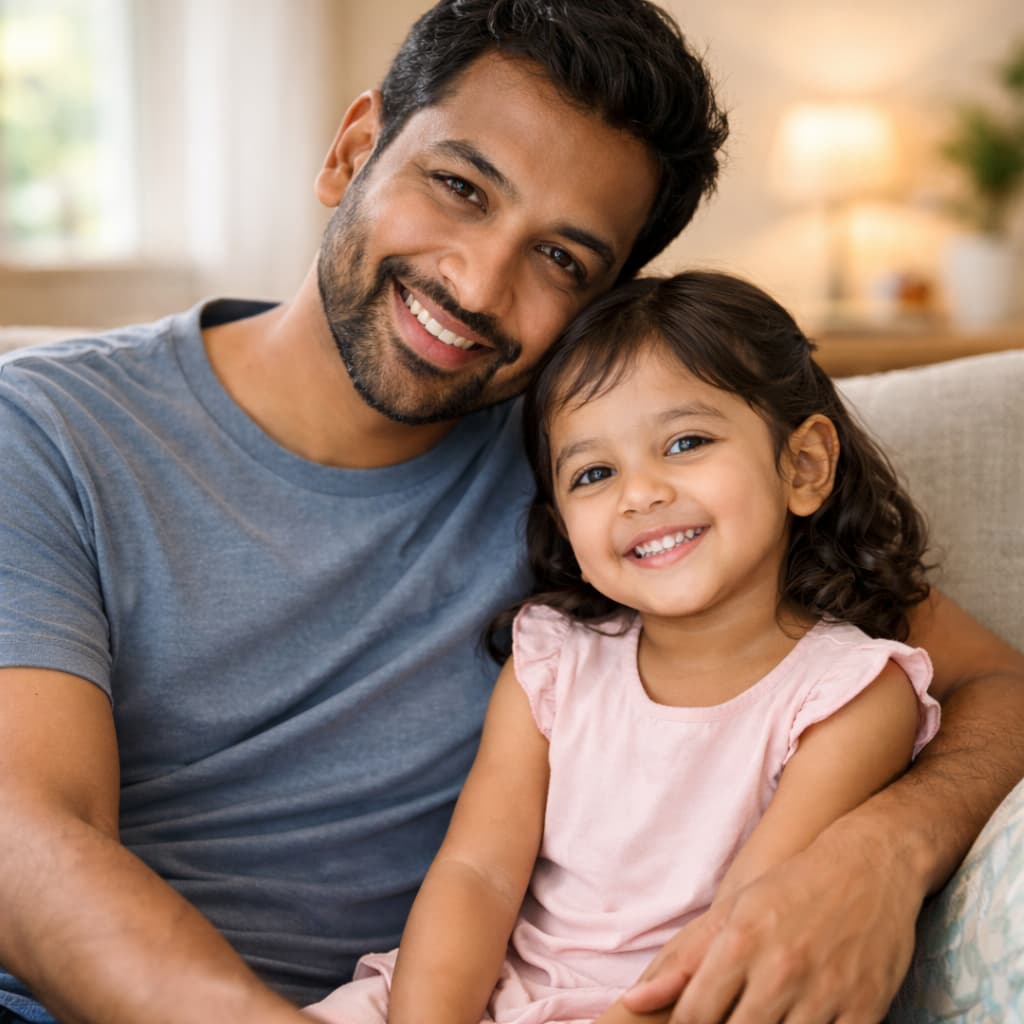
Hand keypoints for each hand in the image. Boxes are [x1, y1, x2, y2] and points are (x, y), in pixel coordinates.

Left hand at [621, 820, 922, 1023]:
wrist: (869, 864)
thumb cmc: (792, 886)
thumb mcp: (735, 910)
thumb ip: (685, 960)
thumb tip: (635, 1000)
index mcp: (741, 941)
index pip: (695, 1015)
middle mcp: (780, 969)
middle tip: (728, 1019)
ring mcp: (824, 992)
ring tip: (762, 1018)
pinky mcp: (864, 1008)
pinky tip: (798, 1023)